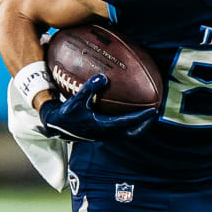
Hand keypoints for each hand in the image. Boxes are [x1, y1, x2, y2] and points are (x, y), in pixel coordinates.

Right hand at [38, 75, 157, 141]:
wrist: (56, 126)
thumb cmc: (66, 113)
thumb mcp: (76, 100)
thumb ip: (89, 89)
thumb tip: (103, 77)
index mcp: (104, 127)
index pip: (128, 123)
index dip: (142, 118)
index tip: (154, 110)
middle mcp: (108, 133)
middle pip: (134, 133)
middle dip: (147, 124)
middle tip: (155, 114)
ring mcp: (106, 134)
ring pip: (129, 132)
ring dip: (140, 124)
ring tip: (148, 113)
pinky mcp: (103, 132)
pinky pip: (122, 128)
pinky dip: (129, 121)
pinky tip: (130, 110)